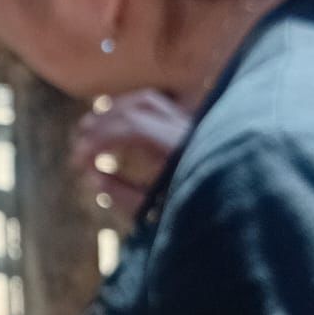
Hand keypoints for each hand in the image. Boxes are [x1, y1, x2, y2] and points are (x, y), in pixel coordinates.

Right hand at [72, 91, 191, 225]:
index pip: (131, 126)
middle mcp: (187, 128)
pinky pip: (157, 106)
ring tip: (89, 129)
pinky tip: (114, 122)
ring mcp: (191, 124)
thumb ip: (122, 194)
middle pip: (136, 107)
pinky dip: (131, 109)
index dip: (98, 139)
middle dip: (100, 124)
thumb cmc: (194, 215)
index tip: (78, 162)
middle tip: (77, 148)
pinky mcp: (191, 127)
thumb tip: (92, 176)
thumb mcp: (156, 211)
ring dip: (114, 111)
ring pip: (147, 100)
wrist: (236, 211)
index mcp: (179, 147)